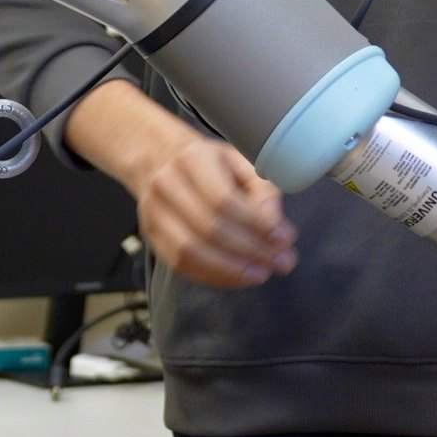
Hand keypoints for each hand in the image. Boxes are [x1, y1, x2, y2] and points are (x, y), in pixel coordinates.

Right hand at [64, 83, 296, 288]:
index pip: (225, 199)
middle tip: (282, 263)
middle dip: (251, 251)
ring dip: (231, 270)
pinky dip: (213, 276)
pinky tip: (238, 278)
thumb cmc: (210, 164)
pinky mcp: (151, 236)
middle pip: (209, 228)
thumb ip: (263, 192)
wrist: (159, 160)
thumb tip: (278, 232)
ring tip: (262, 274)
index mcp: (193, 158)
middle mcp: (167, 184)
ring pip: (191, 251)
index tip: (285, 239)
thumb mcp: (242, 163)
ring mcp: (153, 212)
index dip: (256, 224)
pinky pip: (181, 265)